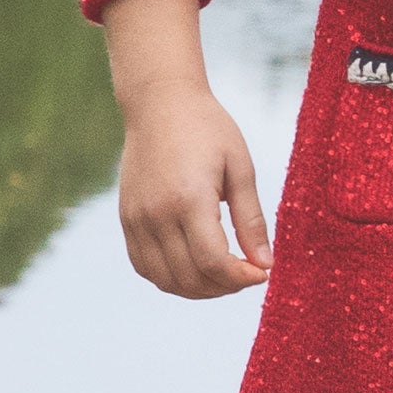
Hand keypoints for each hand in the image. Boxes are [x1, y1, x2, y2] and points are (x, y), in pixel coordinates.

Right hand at [117, 81, 270, 294]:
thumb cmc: (208, 129)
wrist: (160, 104)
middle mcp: (156, 215)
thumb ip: (251, 220)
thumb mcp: (240, 168)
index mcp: (189, 199)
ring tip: (225, 274)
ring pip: (165, 279)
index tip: (262, 273)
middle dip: (224, 286)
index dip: (241, 278)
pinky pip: (145, 266)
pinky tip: (195, 267)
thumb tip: (265, 264)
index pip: (213, 262)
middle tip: (248, 273)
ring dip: (198, 288)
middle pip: (189, 277)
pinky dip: (171, 278)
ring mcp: (136, 219)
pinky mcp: (126, 219)